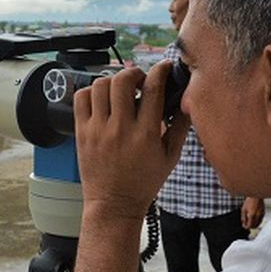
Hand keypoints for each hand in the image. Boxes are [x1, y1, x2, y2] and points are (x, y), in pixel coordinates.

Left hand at [74, 61, 190, 225]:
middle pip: (123, 80)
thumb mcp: (171, 157)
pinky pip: (81, 98)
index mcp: (146, 134)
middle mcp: (121, 129)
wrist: (114, 204)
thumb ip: (181, 127)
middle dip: (134, 72)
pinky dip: (91, 91)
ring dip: (112, 80)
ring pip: (100, 85)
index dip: (161, 71)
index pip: (153, 88)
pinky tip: (102, 99)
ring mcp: (98, 130)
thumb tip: (189, 101)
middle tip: (139, 79)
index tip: (164, 67)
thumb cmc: (144, 182)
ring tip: (120, 89)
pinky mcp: (82, 133)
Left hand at [241, 196, 264, 229]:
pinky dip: (258, 221)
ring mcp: (261, 214)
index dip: (246, 227)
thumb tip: (243, 223)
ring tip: (251, 223)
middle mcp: (257, 215)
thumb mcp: (243, 209)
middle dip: (251, 227)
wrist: (256, 195)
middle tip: (247, 225)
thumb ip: (243, 218)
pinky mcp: (263, 213)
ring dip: (255, 225)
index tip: (245, 227)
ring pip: (259, 223)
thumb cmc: (249, 201)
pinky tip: (255, 220)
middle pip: (254, 226)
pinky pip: (261, 220)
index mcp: (251, 215)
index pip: (249, 225)